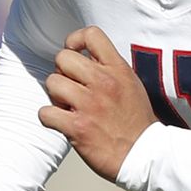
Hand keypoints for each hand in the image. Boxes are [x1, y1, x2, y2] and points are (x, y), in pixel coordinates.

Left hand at [39, 26, 157, 181]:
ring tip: (68, 107)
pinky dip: (49, 118)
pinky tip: (62, 123)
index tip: (74, 53)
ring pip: (52, 83)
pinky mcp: (78, 127)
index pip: (91, 34)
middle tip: (70, 87)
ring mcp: (89, 104)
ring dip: (56, 96)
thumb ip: (110, 68)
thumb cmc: (137, 122)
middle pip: (63, 58)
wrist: (145, 156)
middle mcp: (103, 82)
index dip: (74, 40)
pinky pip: (45, 113)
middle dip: (62, 72)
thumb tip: (85, 58)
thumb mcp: (131, 84)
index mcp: (118, 69)